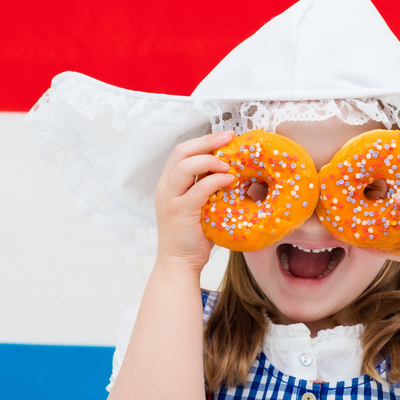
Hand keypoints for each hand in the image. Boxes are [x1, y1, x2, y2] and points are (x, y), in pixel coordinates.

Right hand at [154, 131, 235, 272]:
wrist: (179, 262)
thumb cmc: (193, 235)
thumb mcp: (199, 205)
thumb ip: (208, 188)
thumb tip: (232, 171)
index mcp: (169, 183)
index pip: (182, 151)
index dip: (204, 140)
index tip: (226, 136)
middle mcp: (166, 188)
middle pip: (181, 152)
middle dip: (208, 142)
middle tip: (230, 138)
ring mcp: (171, 200)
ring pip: (185, 167)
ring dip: (210, 160)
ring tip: (228, 165)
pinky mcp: (180, 213)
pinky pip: (198, 190)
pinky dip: (215, 181)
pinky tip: (229, 180)